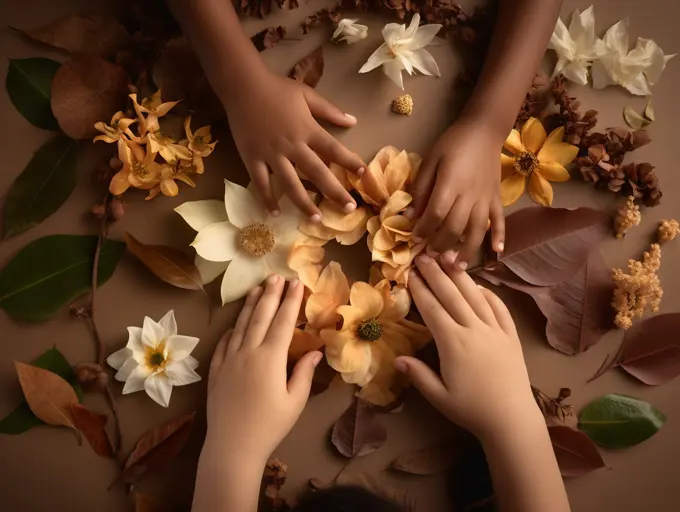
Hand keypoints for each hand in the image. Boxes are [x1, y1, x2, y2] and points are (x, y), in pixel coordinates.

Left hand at [205, 275, 322, 464]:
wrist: (232, 446)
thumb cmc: (269, 426)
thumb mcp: (294, 401)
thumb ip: (304, 373)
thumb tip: (314, 350)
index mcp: (270, 358)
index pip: (282, 322)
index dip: (290, 301)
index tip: (296, 283)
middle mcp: (247, 352)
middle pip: (260, 317)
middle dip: (270, 295)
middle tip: (276, 276)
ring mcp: (228, 360)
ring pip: (240, 325)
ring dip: (250, 305)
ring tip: (257, 288)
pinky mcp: (215, 370)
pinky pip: (224, 343)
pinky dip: (232, 329)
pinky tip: (236, 323)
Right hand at [223, 70, 365, 220]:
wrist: (242, 84)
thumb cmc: (276, 88)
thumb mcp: (306, 94)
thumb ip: (329, 110)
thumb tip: (353, 121)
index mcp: (307, 129)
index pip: (334, 149)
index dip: (350, 162)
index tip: (363, 174)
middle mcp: (292, 145)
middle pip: (317, 173)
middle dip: (334, 192)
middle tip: (349, 209)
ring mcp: (271, 154)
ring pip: (290, 184)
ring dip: (304, 204)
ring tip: (317, 220)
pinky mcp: (252, 158)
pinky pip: (261, 183)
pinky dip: (267, 199)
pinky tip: (275, 213)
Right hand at [395, 254, 538, 439]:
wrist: (512, 419)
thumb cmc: (471, 410)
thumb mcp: (439, 397)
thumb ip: (418, 375)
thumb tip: (397, 358)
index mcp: (453, 343)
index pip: (433, 309)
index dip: (420, 289)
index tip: (410, 272)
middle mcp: (474, 330)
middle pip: (452, 295)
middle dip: (436, 273)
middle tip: (423, 255)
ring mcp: (495, 330)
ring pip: (475, 296)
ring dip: (460, 276)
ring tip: (448, 258)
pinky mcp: (511, 336)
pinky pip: (500, 308)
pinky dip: (489, 293)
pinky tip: (479, 285)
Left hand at [408, 119, 504, 269]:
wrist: (483, 130)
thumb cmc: (452, 144)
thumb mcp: (430, 160)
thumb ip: (421, 187)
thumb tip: (410, 213)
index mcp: (450, 184)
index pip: (435, 214)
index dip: (423, 229)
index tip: (414, 238)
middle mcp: (469, 195)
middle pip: (455, 227)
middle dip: (440, 244)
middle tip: (430, 256)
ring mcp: (486, 198)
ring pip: (476, 230)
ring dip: (467, 250)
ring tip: (456, 267)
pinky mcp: (497, 198)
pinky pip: (499, 220)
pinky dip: (499, 236)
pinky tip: (497, 251)